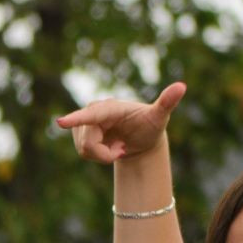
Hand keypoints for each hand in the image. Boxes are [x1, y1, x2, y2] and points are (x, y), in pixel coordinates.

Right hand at [56, 83, 185, 167]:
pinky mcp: (81, 132)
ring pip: (84, 148)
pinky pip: (82, 151)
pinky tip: (110, 149)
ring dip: (102, 155)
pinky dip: (97, 156)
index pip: (92, 115)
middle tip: (123, 151)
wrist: (142, 139)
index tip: (60, 123)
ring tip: (119, 148)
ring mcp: (86, 122)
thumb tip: (182, 86)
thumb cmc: (151, 127)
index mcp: (111, 107)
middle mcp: (95, 111)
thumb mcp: (159, 117)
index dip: (76, 119)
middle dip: (104, 154)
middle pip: (88, 141)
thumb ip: (167, 102)